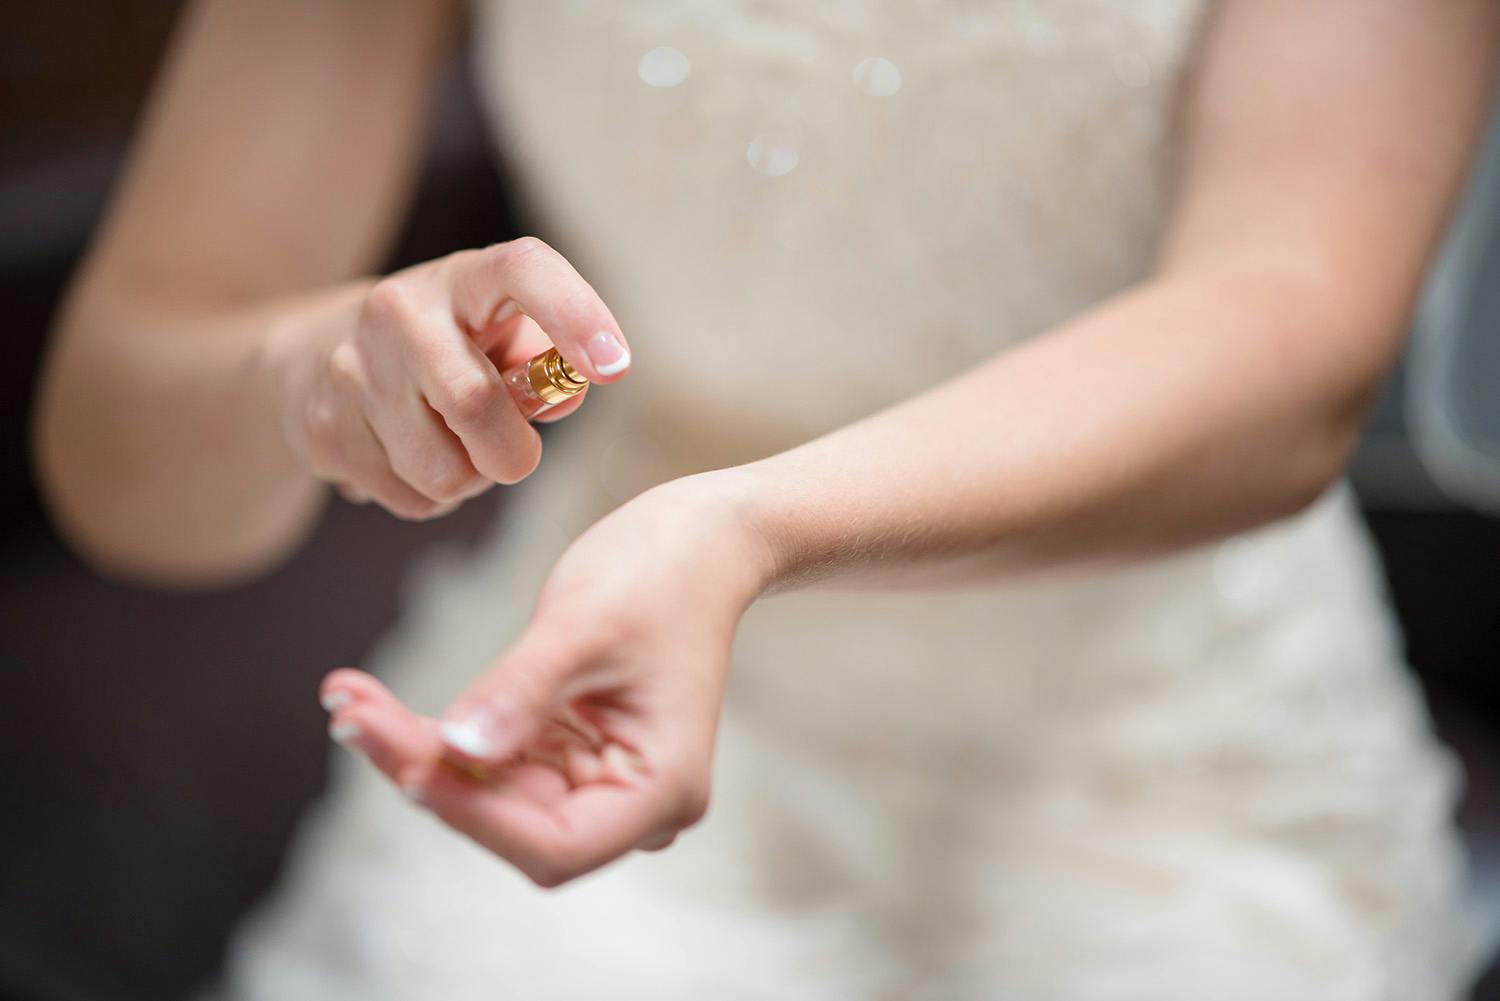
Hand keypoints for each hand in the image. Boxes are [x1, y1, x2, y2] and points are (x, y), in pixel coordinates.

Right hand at [265, 237, 630, 519]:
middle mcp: (399, 314)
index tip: (615, 367)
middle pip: (477, 406)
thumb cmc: (445, 348)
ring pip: (444, 474)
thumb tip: (567, 394)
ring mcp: (353, 373)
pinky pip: (412, 501)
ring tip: (452, 446)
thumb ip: (548, 363)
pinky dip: (431, 496)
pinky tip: (411, 457)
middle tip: (515, 451)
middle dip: (515, 453)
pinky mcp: (325, 434)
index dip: (576, 316)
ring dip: (469, 480)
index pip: (522, 270)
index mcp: (461, 280)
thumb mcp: (498, 333)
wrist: (309, 357)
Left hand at [319, 472, 773, 885]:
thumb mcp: (584, 625)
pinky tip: (370, 700)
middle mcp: (633, 803)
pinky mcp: (569, 753)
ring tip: (347, 699)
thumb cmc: (661, 572)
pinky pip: (491, 757)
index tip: (407, 771)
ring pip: (488, 791)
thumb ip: (521, 692)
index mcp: (661, 791)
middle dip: (425, 769)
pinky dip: (435, 729)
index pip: (554, 844)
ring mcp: (599, 780)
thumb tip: (457, 751)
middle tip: (348, 715)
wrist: (699, 540)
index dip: (476, 817)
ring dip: (414, 747)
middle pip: (510, 820)